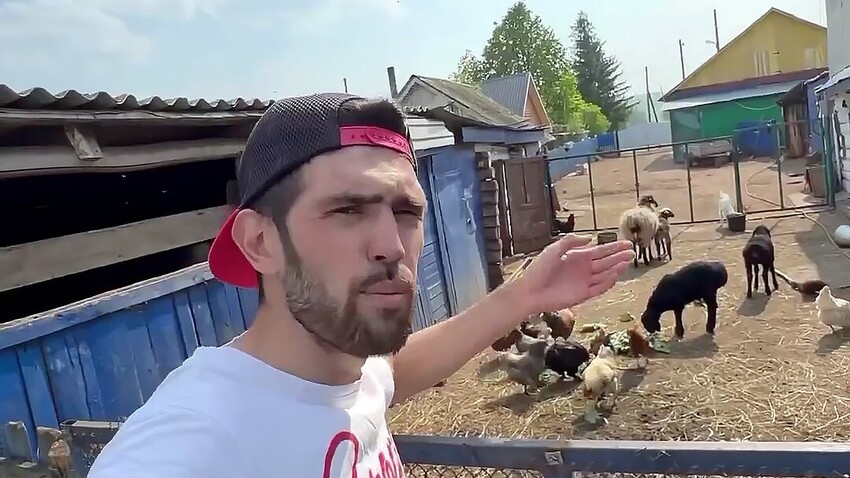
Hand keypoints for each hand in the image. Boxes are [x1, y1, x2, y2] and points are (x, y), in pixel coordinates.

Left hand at [509, 234, 634, 315]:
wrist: (530, 291)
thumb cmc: (539, 269)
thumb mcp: (554, 249)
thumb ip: (571, 242)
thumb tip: (590, 238)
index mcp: (577, 257)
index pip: (599, 251)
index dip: (613, 247)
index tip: (627, 243)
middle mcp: (583, 269)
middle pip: (605, 262)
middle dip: (619, 257)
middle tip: (633, 252)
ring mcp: (583, 282)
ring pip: (604, 274)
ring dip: (616, 268)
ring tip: (628, 262)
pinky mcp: (582, 295)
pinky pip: (598, 288)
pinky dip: (607, 282)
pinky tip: (615, 275)